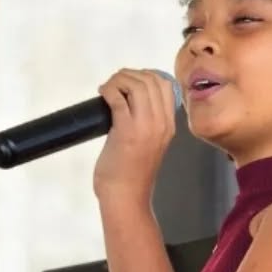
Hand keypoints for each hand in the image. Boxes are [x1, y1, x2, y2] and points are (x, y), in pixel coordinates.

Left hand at [92, 69, 177, 201]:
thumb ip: (148, 124)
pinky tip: (102, 94)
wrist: (126, 197)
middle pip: (151, 80)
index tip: (129, 83)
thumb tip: (131, 103)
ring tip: (108, 89)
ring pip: (136, 85)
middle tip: (115, 84)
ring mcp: (144, 126)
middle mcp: (161, 122)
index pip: (165, 85)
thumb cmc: (133, 175)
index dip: (145, 76)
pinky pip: (117, 98)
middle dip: (129, 75)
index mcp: (169, 125)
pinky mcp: (125, 130)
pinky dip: (108, 90)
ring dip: (118, 80)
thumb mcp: (151, 144)